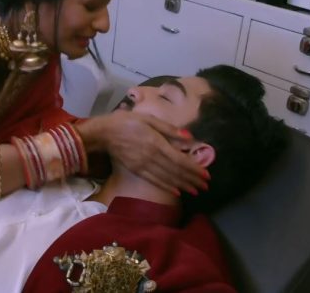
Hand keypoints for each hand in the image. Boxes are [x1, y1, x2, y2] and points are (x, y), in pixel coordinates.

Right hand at [76, 111, 208, 194]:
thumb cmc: (126, 122)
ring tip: (195, 191)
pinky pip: (154, 181)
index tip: (206, 174)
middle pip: (176, 171)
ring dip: (183, 185)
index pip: (180, 159)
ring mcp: (143, 166)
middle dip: (192, 179)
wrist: (103, 133)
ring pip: (167, 178)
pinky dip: (167, 187)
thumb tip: (189, 137)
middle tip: (206, 186)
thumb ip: (168, 129)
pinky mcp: (136, 170)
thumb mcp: (148, 118)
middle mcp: (152, 157)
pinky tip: (176, 192)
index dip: (194, 168)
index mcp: (156, 143)